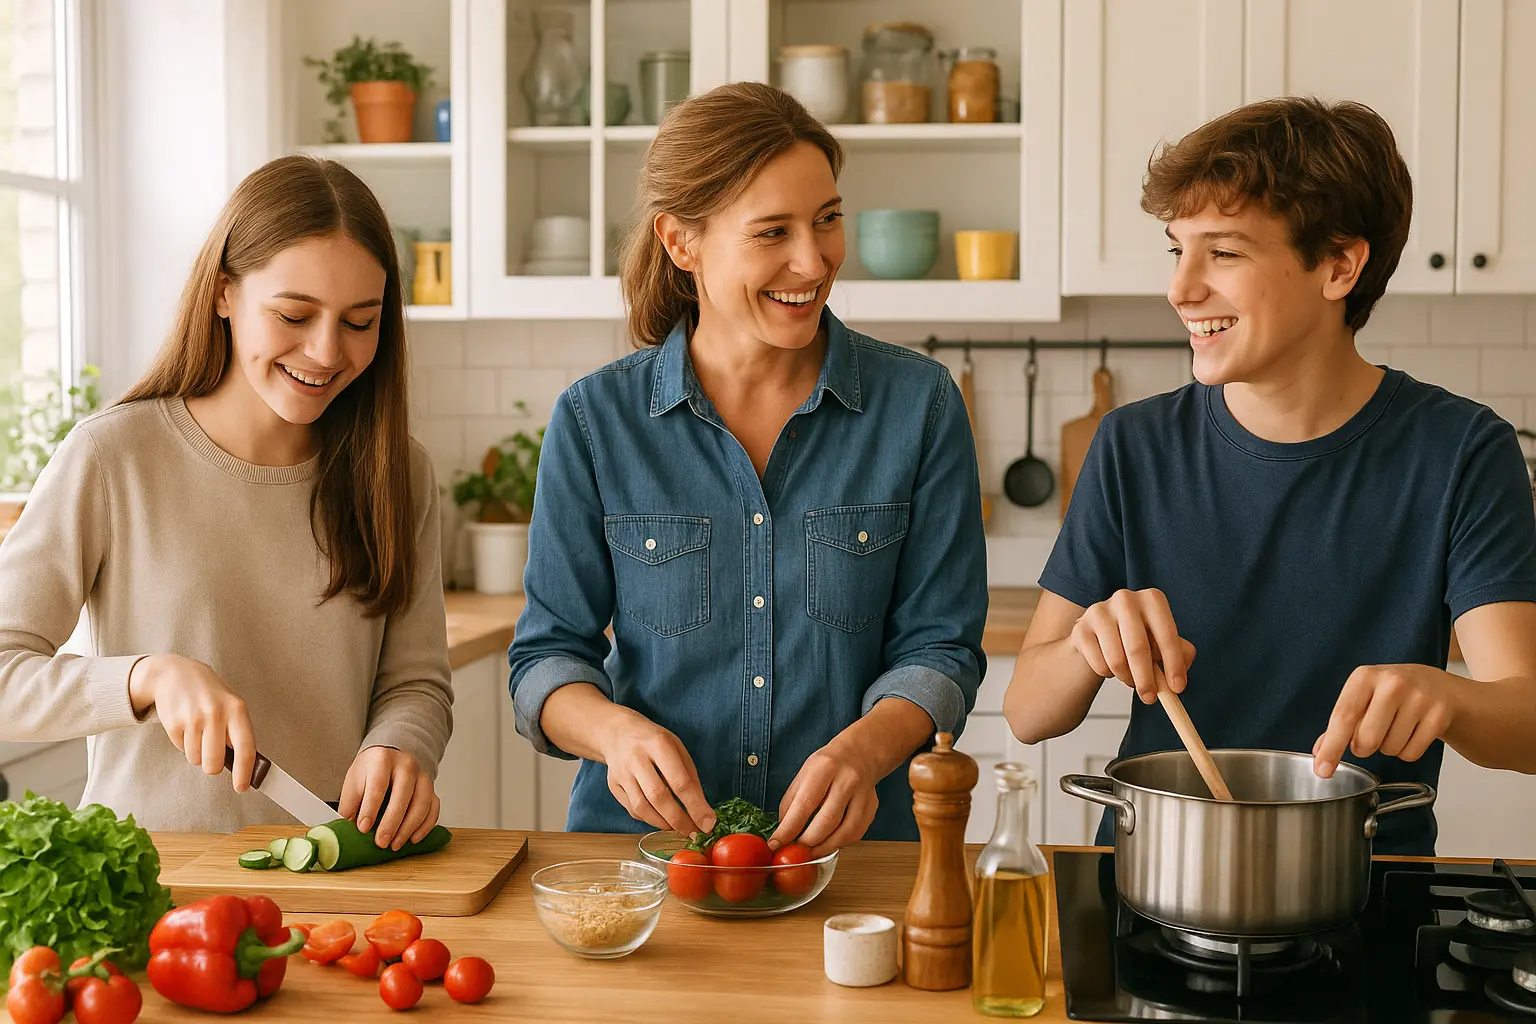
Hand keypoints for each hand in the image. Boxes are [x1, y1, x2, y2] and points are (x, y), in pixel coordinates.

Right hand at [128, 654, 258, 790]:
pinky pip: (181, 749)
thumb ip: (237, 733)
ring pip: (196, 759)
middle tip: (212, 756)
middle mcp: (216, 713)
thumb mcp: (231, 706)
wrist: (175, 674)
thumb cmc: (210, 695)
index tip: (242, 787)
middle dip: (213, 766)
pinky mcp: (173, 723)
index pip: (246, 748)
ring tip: (198, 730)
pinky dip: (183, 743)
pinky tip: (185, 725)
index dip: (245, 772)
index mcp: (237, 709)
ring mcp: (193, 718)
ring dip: (197, 752)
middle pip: (215, 763)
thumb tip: (245, 767)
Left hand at [339, 746, 440, 849]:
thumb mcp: (353, 782)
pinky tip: (413, 838)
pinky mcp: (431, 788)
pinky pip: (433, 808)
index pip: (378, 786)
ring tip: (395, 844)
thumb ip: (350, 804)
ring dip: (409, 828)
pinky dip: (425, 826)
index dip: (370, 810)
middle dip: (391, 823)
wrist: (389, 757)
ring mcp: (422, 776)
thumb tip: (349, 829)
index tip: (363, 828)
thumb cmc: (370, 772)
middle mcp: (406, 765)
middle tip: (381, 842)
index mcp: (382, 760)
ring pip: (422, 803)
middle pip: (402, 795)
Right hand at [596, 707, 715, 836]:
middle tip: (694, 832)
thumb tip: (702, 812)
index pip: (679, 781)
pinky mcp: (613, 785)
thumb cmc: (655, 742)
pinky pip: (632, 809)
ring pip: (641, 807)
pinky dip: (649, 819)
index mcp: (658, 744)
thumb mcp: (678, 749)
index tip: (708, 824)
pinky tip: (661, 818)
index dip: (695, 806)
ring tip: (678, 827)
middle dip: (679, 820)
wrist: (618, 733)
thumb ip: (690, 778)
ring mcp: (621, 773)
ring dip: (663, 823)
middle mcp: (636, 758)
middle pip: (658, 796)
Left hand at [770, 740, 878, 858]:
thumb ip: (791, 802)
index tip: (776, 843)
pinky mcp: (872, 807)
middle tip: (795, 849)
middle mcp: (847, 780)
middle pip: (826, 821)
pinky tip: (829, 843)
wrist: (859, 753)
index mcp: (824, 768)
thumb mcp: (803, 774)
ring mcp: (863, 794)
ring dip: (824, 848)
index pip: (804, 804)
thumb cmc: (827, 765)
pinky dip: (840, 843)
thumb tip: (783, 832)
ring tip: (810, 851)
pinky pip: (856, 833)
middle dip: (807, 842)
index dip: (789, 829)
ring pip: (845, 832)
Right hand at [1069, 588, 1197, 703]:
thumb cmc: (1140, 637)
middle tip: (1151, 698)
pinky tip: (1112, 667)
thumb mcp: (1164, 641)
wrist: (1102, 634)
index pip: (1166, 635)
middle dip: (1146, 679)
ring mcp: (1100, 612)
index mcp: (1152, 599)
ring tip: (1131, 679)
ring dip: (1127, 678)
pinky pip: (1099, 664)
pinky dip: (1108, 674)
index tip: (1177, 689)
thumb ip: (1181, 654)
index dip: (1173, 665)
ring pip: (1116, 659)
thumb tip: (1178, 676)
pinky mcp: (1081, 628)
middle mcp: (1126, 599)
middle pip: (1137, 648)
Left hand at [1312, 664, 1457, 777]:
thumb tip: (1320, 752)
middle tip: (1371, 734)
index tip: (1322, 769)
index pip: (1343, 717)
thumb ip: (1340, 723)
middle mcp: (1392, 684)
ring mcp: (1419, 699)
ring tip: (1395, 727)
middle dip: (1363, 747)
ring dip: (1387, 748)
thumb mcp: (1362, 696)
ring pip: (1390, 749)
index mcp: (1365, 677)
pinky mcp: (1438, 715)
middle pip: (1366, 739)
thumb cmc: (1392, 691)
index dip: (1332, 747)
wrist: (1437, 684)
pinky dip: (1406, 751)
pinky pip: (1411, 753)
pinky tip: (1411, 733)